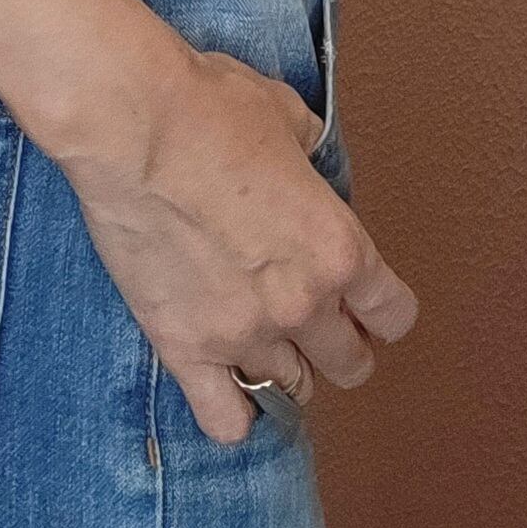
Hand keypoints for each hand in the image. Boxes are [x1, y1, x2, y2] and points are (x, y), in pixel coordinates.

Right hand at [0, 0, 418, 443]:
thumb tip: (303, 156)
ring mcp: (244, 332)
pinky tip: (220, 388)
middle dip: (337, 346)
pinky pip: (225, 420)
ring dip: (282, 369)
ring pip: (290, 387)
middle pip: (349, 363)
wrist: (133, 127)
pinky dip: (228, 413)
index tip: (363, 304)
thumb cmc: (209, 108)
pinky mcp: (185, 347)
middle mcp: (302, 302)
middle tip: (314, 328)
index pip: (392, 314)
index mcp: (338, 247)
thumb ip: (307, 155)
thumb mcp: (285, 117)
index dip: (379, 310)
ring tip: (262, 347)